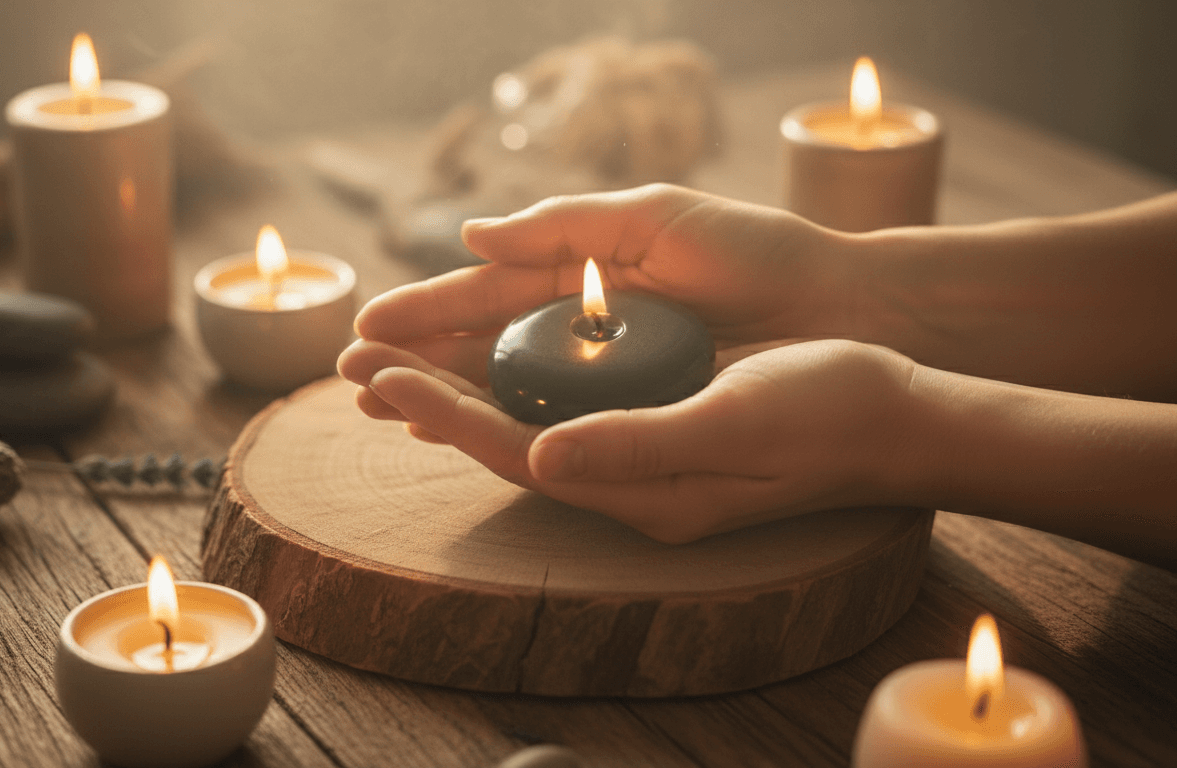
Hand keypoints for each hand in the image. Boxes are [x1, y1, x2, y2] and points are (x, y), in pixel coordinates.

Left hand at [339, 338, 922, 542]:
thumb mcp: (735, 424)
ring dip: (464, 390)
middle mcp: (632, 481)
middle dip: (431, 400)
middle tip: (357, 359)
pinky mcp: (664, 423)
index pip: (517, 452)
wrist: (897, 417)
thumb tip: (540, 457)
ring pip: (532, 424)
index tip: (379, 372)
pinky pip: (570, 406)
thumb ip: (638, 446)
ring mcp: (647, 455)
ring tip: (398, 362)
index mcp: (643, 489)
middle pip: (508, 441)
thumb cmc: (827, 415)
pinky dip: (518, 381)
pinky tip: (492, 361)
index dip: (444, 413)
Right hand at [353, 183, 850, 388]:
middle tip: (349, 377)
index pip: (487, 295)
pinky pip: (553, 423)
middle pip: (481, 347)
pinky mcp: (634, 413)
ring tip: (381, 411)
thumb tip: (471, 235)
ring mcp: (606, 374)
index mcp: (583, 271)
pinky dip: (500, 428)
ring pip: (505, 389)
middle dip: (414, 359)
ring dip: (440, 398)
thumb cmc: (756, 252)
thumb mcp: (656, 218)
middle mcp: (583, 327)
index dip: (425, 311)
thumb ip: (566, 225)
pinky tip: (452, 436)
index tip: (367, 326)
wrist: (837, 305)